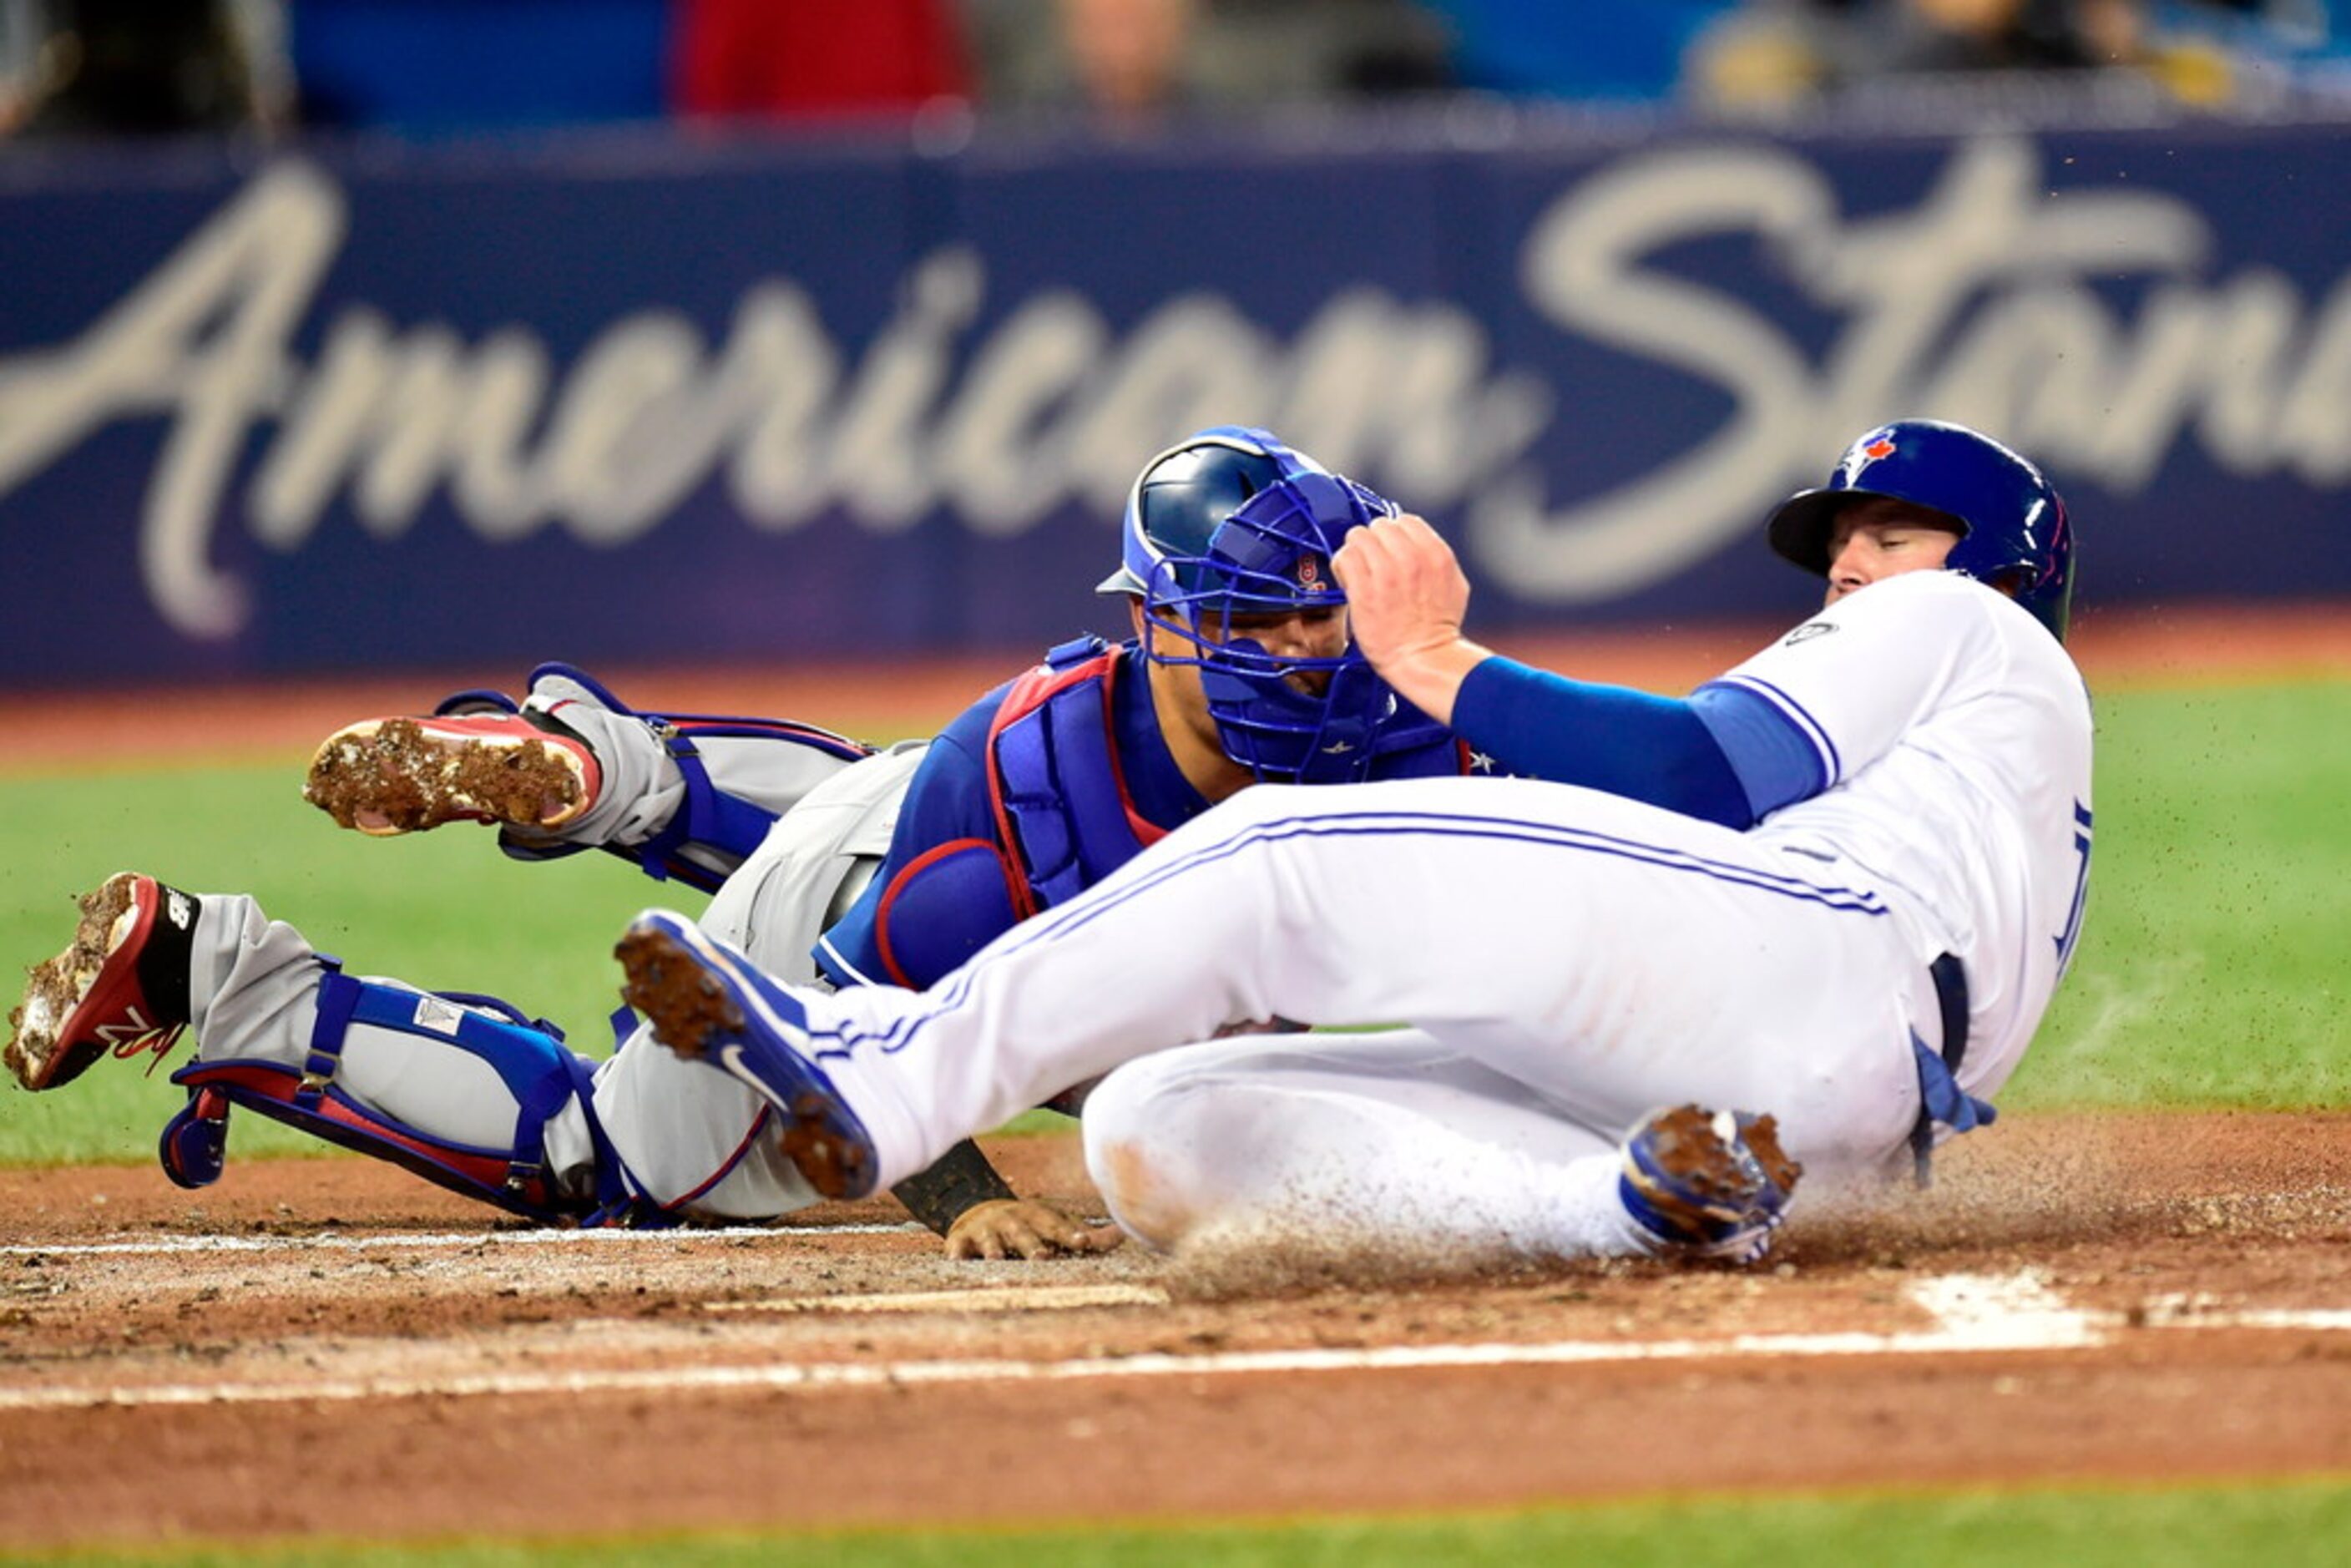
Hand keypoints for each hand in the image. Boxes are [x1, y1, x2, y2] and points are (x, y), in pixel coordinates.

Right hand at [943, 1198, 1126, 1259]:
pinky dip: (956, 1254)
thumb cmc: (1030, 1225)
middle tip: (1043, 1257)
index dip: (1070, 1233)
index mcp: (1038, 1218)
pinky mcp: (961, 1240)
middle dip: (1032, 1245)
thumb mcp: (1056, 1224)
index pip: (1057, 1226)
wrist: (980, 1211)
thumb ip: (1090, 1236)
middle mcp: (1012, 1222)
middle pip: (1024, 1234)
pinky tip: (957, 1262)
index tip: (1084, 1242)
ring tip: (995, 1259)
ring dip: (993, 1250)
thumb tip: (1125, 1234)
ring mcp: (985, 1231)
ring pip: (990, 1242)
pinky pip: (956, 1248)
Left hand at [1330, 514, 1492, 724]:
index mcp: (1435, 555)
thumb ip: (1435, 557)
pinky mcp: (1363, 590)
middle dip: (1374, 544)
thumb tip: (1417, 542)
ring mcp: (1386, 573)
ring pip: (1358, 537)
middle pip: (1379, 526)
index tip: (1390, 552)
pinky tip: (1350, 581)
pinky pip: (1344, 558)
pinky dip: (1343, 566)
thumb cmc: (1438, 628)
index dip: (1394, 537)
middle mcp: (1411, 558)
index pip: (1404, 521)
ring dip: (1357, 553)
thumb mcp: (1453, 584)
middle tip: (1373, 565)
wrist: (1423, 659)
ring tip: (1361, 573)